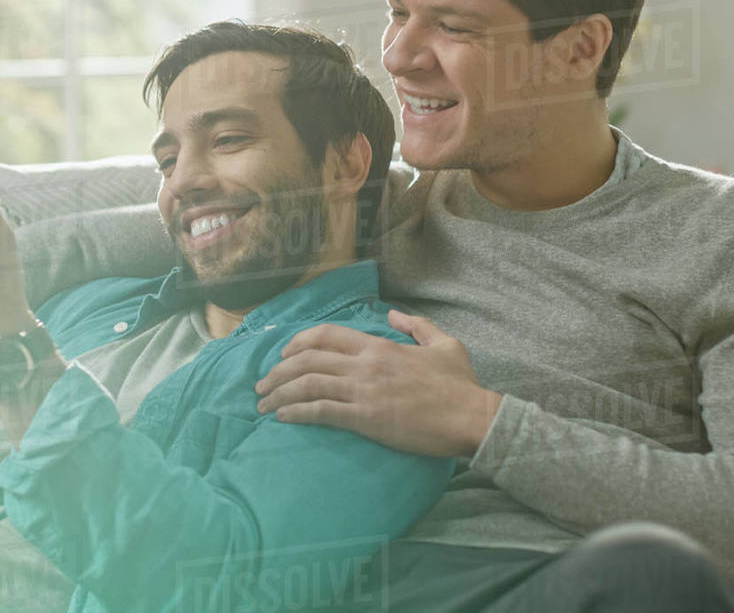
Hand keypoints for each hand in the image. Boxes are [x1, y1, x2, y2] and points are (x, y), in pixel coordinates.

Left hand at [254, 310, 501, 457]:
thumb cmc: (459, 385)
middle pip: (308, 359)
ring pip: (309, 384)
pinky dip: (297, 412)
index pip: (327, 335)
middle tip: (262, 385)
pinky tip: (283, 417)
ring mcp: (364, 391)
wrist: (471, 416)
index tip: (283, 354)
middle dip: (278, 371)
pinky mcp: (366, 418)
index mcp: (379, 346)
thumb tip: (395, 314)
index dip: (298, 342)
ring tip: (263, 405)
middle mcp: (365, 364)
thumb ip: (417, 325)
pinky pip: (322, 412)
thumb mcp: (444, 343)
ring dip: (280, 393)